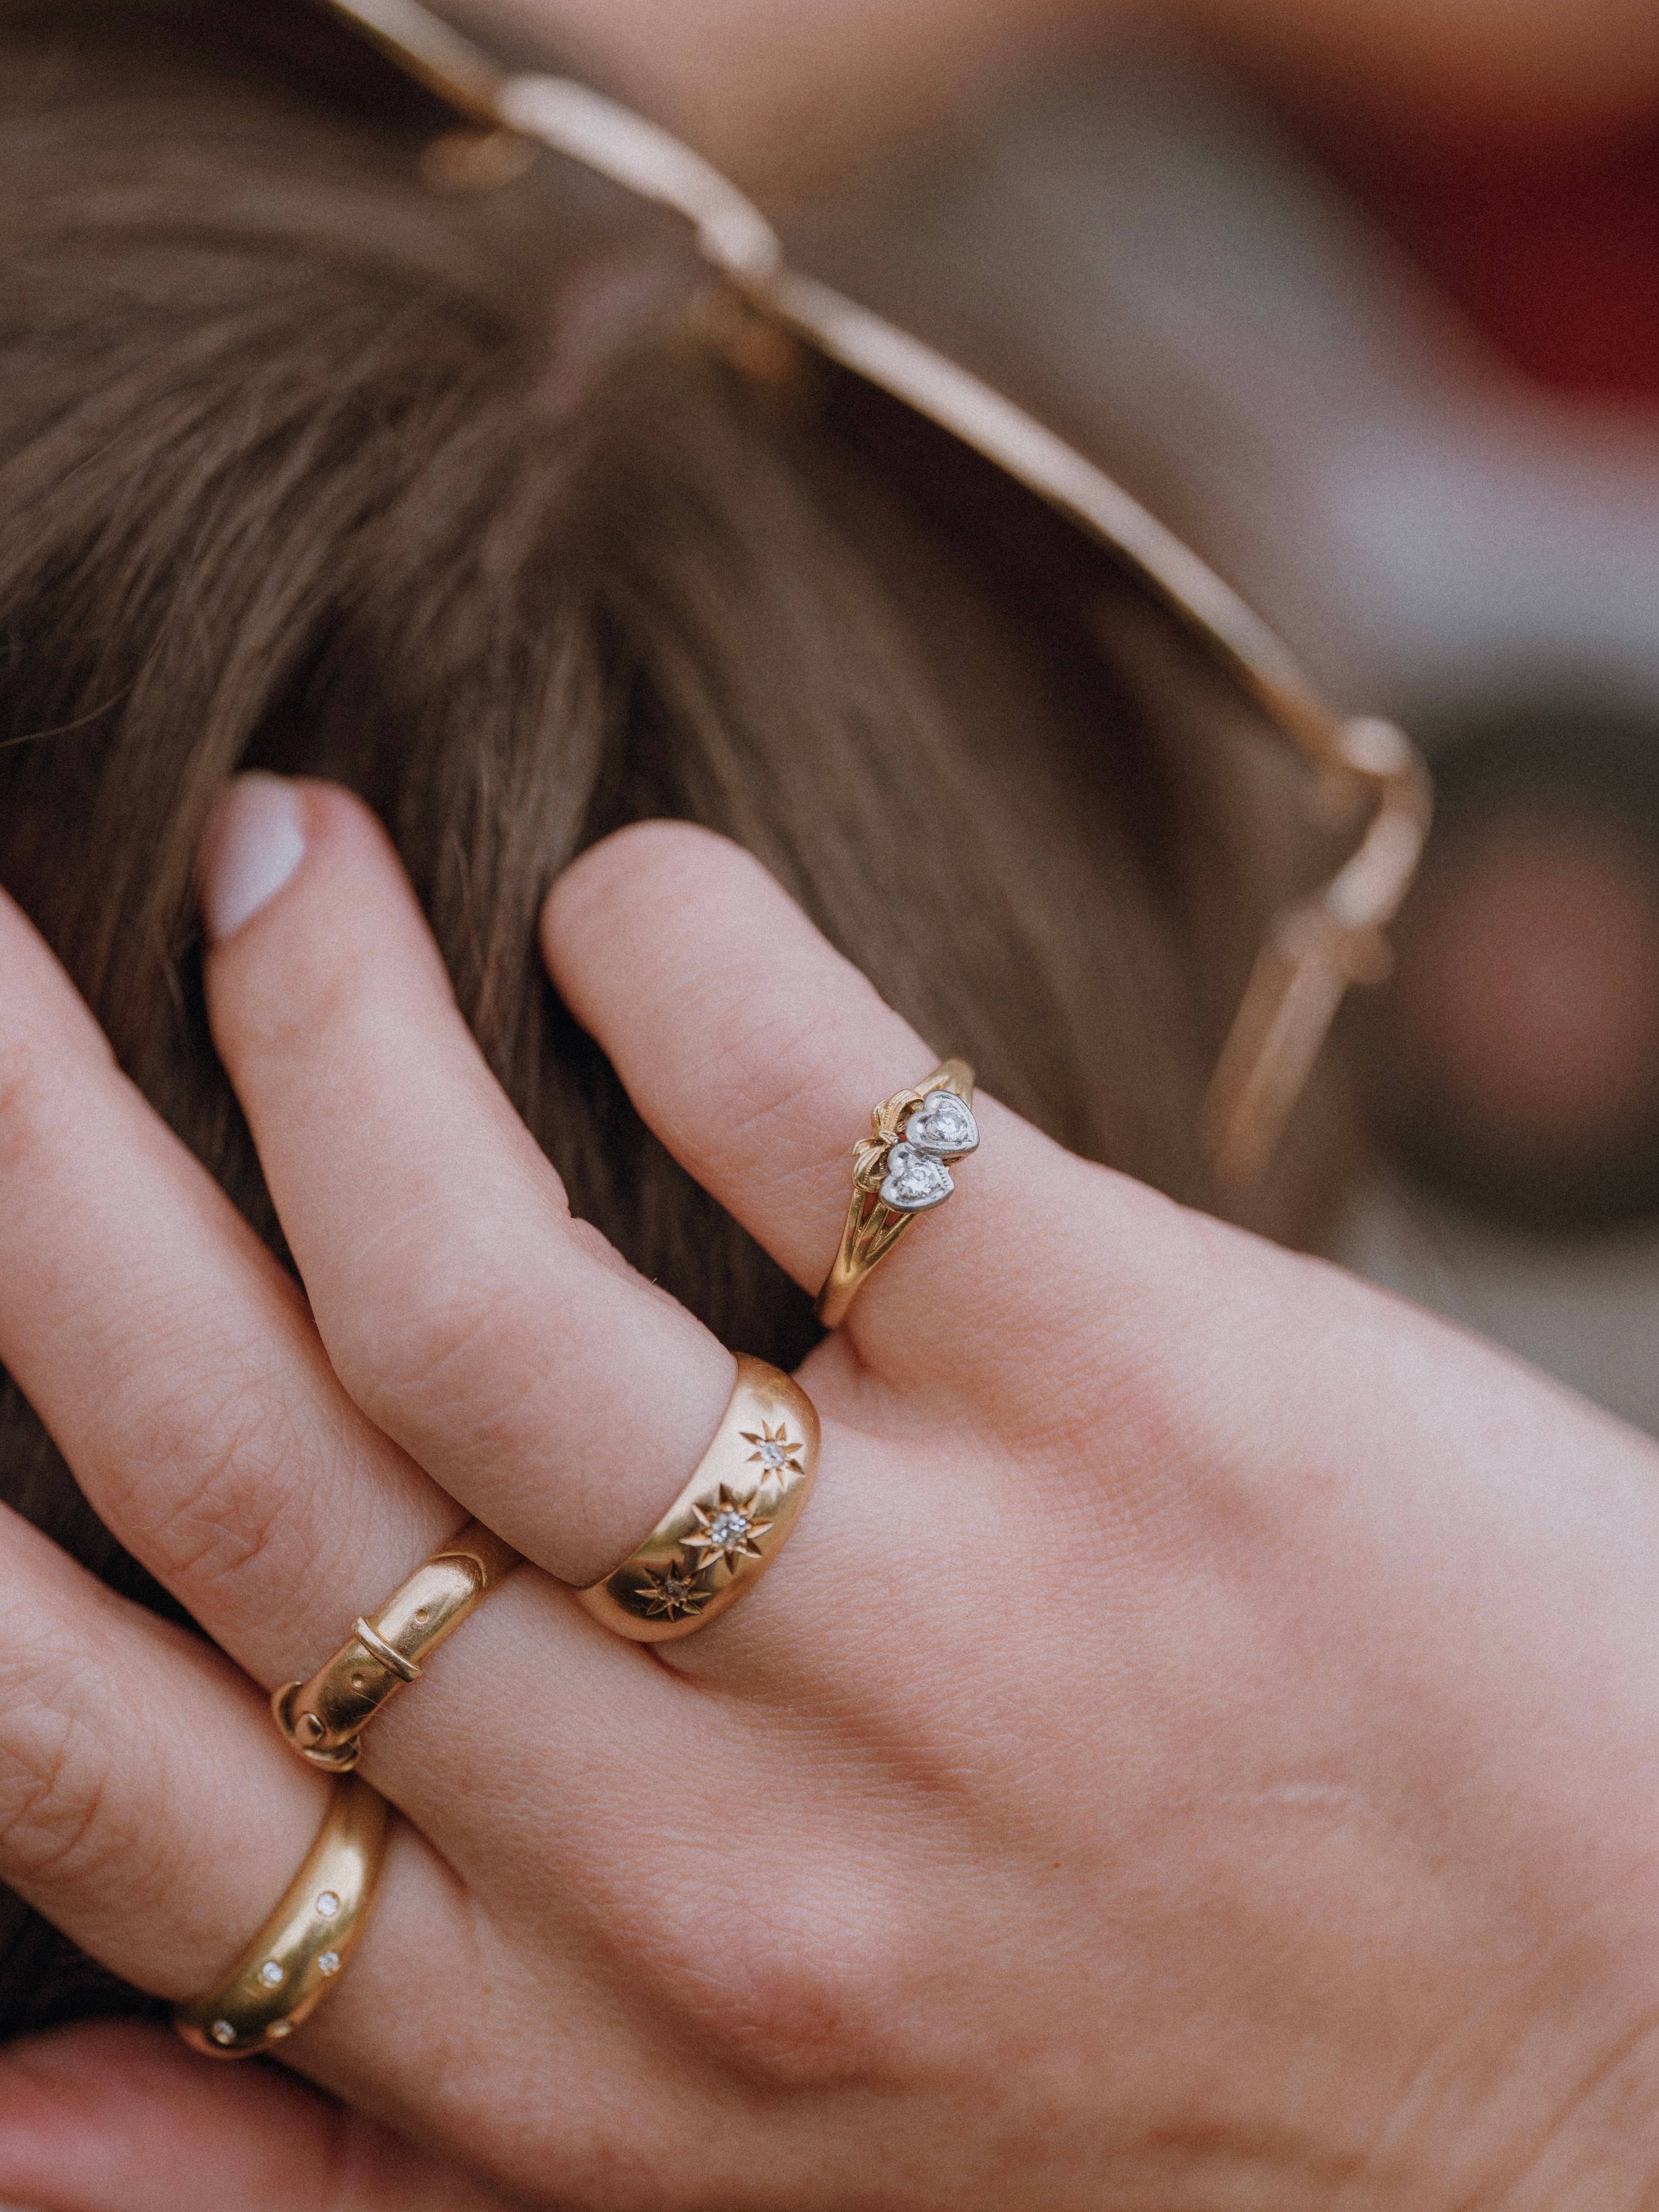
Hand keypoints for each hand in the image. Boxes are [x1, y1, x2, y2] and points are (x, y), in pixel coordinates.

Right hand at [5, 776, 1658, 2208]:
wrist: (1642, 2093)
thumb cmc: (1161, 2099)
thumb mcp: (723, 2202)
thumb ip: (369, 2173)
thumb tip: (3, 2120)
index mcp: (576, 2041)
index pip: (112, 1772)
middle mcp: (705, 1856)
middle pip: (236, 1461)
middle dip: (40, 1170)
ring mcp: (933, 1622)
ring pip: (472, 1285)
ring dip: (319, 1019)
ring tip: (265, 851)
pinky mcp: (1146, 1402)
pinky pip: (827, 1120)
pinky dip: (679, 956)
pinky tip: (621, 895)